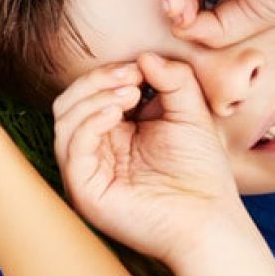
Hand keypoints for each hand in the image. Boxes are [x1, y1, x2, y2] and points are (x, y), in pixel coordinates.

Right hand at [53, 54, 244, 265]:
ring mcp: (87, 171)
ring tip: (128, 94)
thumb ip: (174, 80)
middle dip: (96, 81)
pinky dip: (89, 122)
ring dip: (93, 98)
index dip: (108, 74)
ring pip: (64, 120)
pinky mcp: (84, 189)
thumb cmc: (201, 173)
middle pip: (69, 102)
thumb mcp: (190, 113)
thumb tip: (145, 55)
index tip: (139, 66)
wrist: (210, 220)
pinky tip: (116, 113)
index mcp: (113, 133)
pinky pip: (72, 148)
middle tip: (130, 76)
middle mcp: (94, 151)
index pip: (90, 94)